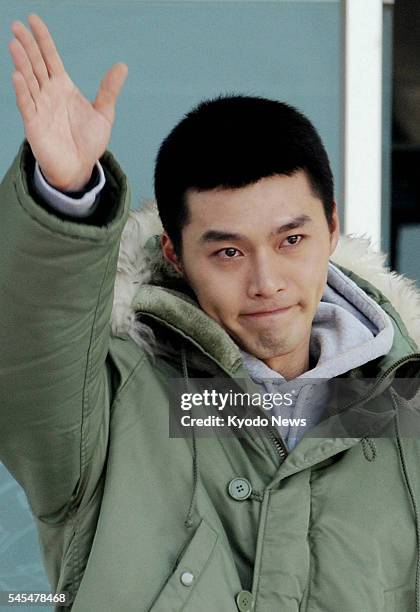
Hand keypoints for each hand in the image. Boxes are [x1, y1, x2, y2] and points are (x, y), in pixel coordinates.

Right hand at [8, 14, 127, 189]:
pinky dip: (23, 91)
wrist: (80, 168)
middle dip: (27, 45)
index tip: (33, 20)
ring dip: (22, 63)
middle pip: (36, 64)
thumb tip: (122, 66)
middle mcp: (49, 93)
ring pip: (28, 80)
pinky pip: (27, 104)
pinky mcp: (34, 124)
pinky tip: (18, 75)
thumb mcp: (104, 114)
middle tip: (17, 26)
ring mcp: (40, 107)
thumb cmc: (88, 142)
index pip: (50, 57)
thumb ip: (109, 90)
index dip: (43, 39)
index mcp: (63, 87)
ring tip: (15, 45)